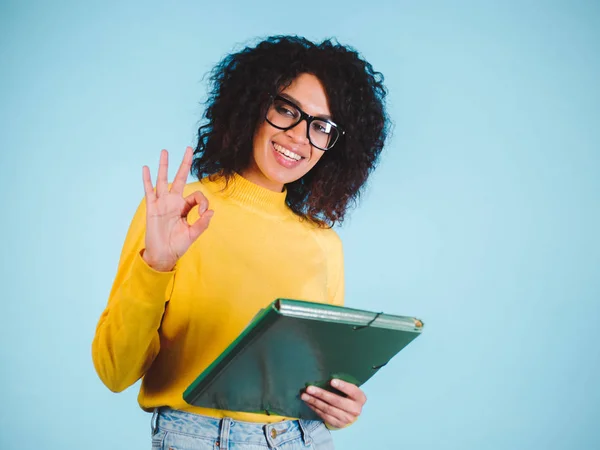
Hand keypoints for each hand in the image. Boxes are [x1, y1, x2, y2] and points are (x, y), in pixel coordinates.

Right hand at [142, 147, 213, 271]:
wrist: (163, 255)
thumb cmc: (178, 245)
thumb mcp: (193, 234)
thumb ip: (202, 223)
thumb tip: (211, 212)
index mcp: (186, 207)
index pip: (196, 196)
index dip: (203, 202)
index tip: (204, 212)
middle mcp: (174, 202)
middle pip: (180, 178)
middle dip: (185, 164)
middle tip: (189, 148)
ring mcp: (162, 203)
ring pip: (163, 180)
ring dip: (164, 166)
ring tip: (165, 151)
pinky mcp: (152, 208)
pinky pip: (149, 191)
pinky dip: (147, 180)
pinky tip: (146, 168)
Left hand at [301, 379, 365, 428]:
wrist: (350, 414)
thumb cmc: (348, 396)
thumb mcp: (349, 390)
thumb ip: (342, 384)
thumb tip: (324, 376)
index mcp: (360, 398)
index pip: (352, 391)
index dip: (342, 386)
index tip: (331, 381)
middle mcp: (355, 409)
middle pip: (336, 401)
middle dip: (321, 394)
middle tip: (309, 388)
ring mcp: (346, 419)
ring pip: (328, 409)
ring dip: (314, 401)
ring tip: (304, 395)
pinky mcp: (338, 424)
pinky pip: (324, 415)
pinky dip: (314, 407)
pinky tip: (308, 401)